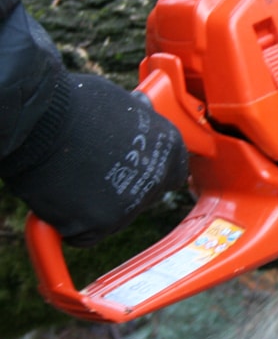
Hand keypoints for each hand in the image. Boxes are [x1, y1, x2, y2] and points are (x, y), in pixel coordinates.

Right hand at [1, 74, 188, 246]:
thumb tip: (142, 116)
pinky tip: (60, 197)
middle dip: (124, 189)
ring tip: (72, 177)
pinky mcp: (98, 225)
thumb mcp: (123, 106)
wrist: (40, 120)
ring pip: (115, 217)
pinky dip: (71, 223)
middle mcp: (157, 178)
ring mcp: (129, 206)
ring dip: (97, 206)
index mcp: (170, 146)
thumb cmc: (76, 104)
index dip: (153, 172)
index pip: (175, 172)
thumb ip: (139, 124)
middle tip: (94, 172)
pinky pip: (85, 233)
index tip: (135, 170)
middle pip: (146, 196)